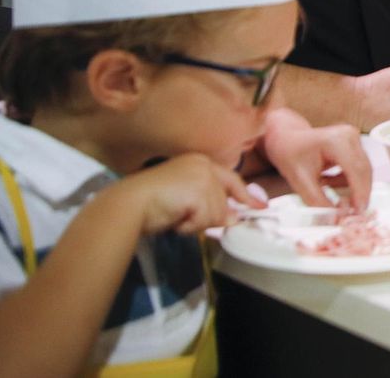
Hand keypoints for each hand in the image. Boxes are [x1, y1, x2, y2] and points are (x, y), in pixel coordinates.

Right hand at [110, 153, 260, 234]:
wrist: (128, 204)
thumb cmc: (149, 203)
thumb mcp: (184, 201)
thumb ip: (210, 206)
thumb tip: (234, 219)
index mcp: (199, 162)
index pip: (231, 180)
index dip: (246, 195)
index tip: (261, 207)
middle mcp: (204, 164)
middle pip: (224, 201)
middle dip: (208, 217)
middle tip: (183, 217)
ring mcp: (204, 175)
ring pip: (217, 213)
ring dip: (196, 223)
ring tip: (174, 216)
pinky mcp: (201, 189)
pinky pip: (207, 219)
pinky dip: (191, 226)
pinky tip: (175, 219)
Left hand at [261, 109, 373, 212]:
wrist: (286, 137)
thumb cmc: (289, 155)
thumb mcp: (300, 181)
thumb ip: (319, 201)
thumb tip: (337, 218)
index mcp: (335, 140)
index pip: (355, 170)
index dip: (360, 192)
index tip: (359, 212)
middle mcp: (349, 135)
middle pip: (364, 170)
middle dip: (359, 193)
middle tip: (352, 213)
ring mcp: (354, 137)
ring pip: (364, 170)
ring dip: (352, 187)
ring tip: (326, 188)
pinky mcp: (355, 143)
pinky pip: (359, 167)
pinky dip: (348, 179)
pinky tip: (328, 180)